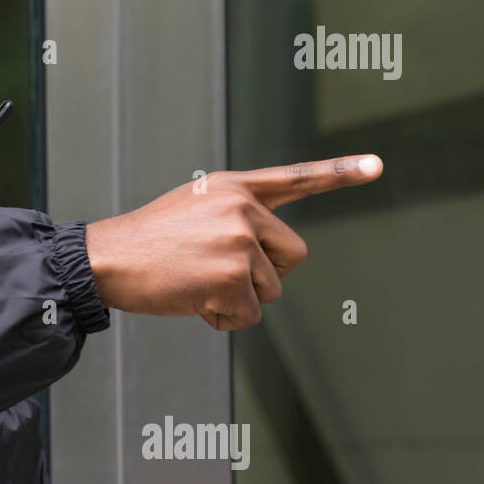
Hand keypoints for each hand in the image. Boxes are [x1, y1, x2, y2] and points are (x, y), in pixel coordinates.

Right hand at [85, 155, 383, 330]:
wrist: (106, 260)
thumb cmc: (145, 243)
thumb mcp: (193, 211)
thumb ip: (235, 218)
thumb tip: (271, 256)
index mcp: (233, 188)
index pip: (295, 177)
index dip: (340, 172)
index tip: (377, 166)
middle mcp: (242, 208)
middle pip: (292, 256)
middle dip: (263, 275)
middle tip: (214, 272)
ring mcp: (239, 241)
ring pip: (270, 290)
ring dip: (236, 298)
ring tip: (193, 282)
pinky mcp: (232, 276)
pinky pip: (249, 314)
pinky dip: (223, 318)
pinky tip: (192, 299)